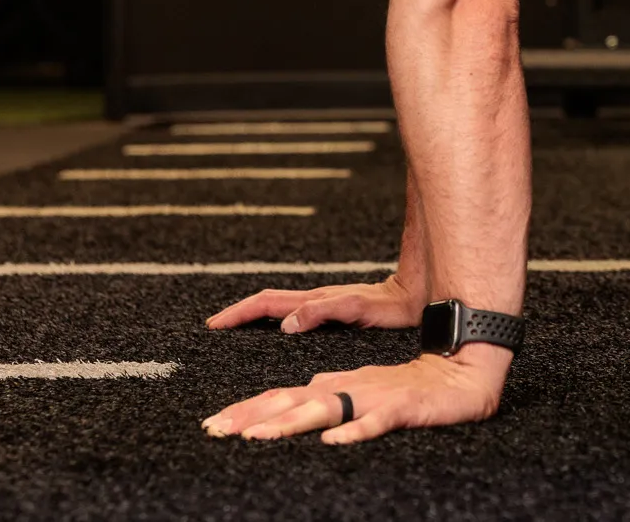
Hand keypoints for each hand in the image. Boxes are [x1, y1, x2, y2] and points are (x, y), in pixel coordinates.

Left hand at [202, 346, 510, 444]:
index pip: (284, 395)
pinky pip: (376, 422)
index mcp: (338, 384)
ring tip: (258, 436)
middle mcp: (349, 387)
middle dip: (252, 414)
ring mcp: (375, 396)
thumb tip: (296, 393)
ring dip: (289, 422)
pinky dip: (354, 430)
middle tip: (216, 430)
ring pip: (326, 408)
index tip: (213, 424)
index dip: (248, 408)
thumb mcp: (364, 388)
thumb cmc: (413, 387)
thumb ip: (332, 390)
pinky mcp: (403, 407)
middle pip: (293, 400)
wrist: (464, 373)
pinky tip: (333, 441)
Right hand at [205, 275, 423, 333]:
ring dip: (253, 316)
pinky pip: (294, 315)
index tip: (215, 324)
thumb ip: (323, 312)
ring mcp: (322, 305)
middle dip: (239, 313)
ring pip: (279, 308)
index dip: (240, 313)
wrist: (415, 296)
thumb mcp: (357, 308)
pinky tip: (273, 332)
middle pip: (267, 303)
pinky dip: (275, 321)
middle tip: (214, 327)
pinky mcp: (332, 312)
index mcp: (315, 300)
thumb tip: (286, 324)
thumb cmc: (391, 305)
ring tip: (233, 330)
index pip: (267, 303)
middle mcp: (314, 301)